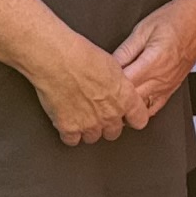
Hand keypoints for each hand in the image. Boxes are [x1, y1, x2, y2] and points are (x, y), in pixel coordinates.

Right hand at [29, 29, 138, 146]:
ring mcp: (90, 124)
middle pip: (113, 132)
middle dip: (106, 124)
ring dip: (87, 129)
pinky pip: (72, 140)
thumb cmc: (81, 55)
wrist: (56, 59)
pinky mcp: (69, 128)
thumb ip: (118, 85)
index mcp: (124, 98)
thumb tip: (116, 88)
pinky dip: (68, 133)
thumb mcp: (112, 65)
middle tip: (97, 112)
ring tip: (79, 114)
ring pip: (93, 138)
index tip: (127, 117)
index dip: (132, 118)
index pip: (139, 120)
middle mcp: (110, 115)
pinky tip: (67, 121)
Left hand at [111, 0, 195, 128]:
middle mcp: (162, 79)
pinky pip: (154, 108)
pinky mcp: (171, 89)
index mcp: (153, 62)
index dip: (107, 86)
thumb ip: (125, 51)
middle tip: (99, 95)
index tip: (96, 83)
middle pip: (131, 101)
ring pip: (142, 109)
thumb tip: (109, 65)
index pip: (124, 85)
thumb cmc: (174, 19)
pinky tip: (130, 105)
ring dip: (126, 108)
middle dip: (114, 100)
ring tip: (112, 102)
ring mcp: (168, 86)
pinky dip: (140, 110)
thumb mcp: (143, 29)